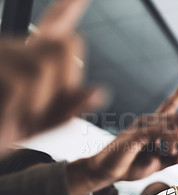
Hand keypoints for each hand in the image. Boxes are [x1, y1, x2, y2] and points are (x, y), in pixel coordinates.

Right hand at [0, 0, 102, 150]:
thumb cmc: (5, 130)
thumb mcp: (45, 121)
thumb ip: (71, 106)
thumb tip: (99, 91)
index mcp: (32, 59)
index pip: (56, 27)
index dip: (67, 8)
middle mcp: (15, 47)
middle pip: (67, 45)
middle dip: (67, 82)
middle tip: (42, 109)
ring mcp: (2, 52)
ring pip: (46, 64)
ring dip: (42, 101)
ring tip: (19, 116)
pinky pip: (25, 79)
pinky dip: (24, 105)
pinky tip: (8, 115)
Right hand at [121, 79, 177, 179]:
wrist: (107, 172)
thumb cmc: (130, 166)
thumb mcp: (158, 163)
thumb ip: (176, 156)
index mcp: (153, 126)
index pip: (168, 105)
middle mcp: (148, 120)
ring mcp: (142, 124)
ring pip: (173, 123)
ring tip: (175, 157)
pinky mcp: (138, 132)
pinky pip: (163, 131)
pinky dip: (172, 142)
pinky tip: (171, 153)